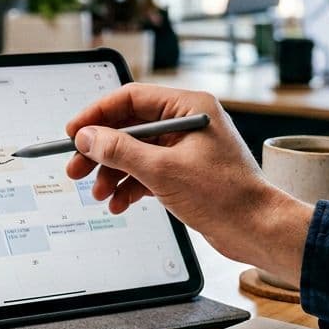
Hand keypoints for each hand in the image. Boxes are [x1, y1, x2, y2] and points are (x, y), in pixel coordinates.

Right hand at [65, 83, 313, 286]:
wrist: (255, 229)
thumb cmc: (225, 195)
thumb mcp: (162, 170)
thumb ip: (120, 151)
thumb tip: (88, 138)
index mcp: (189, 108)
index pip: (131, 99)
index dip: (97, 115)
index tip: (73, 132)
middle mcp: (187, 123)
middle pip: (129, 128)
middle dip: (100, 151)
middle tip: (76, 168)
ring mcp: (185, 148)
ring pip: (135, 152)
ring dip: (113, 173)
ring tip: (99, 193)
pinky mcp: (184, 172)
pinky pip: (146, 171)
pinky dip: (130, 186)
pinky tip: (119, 202)